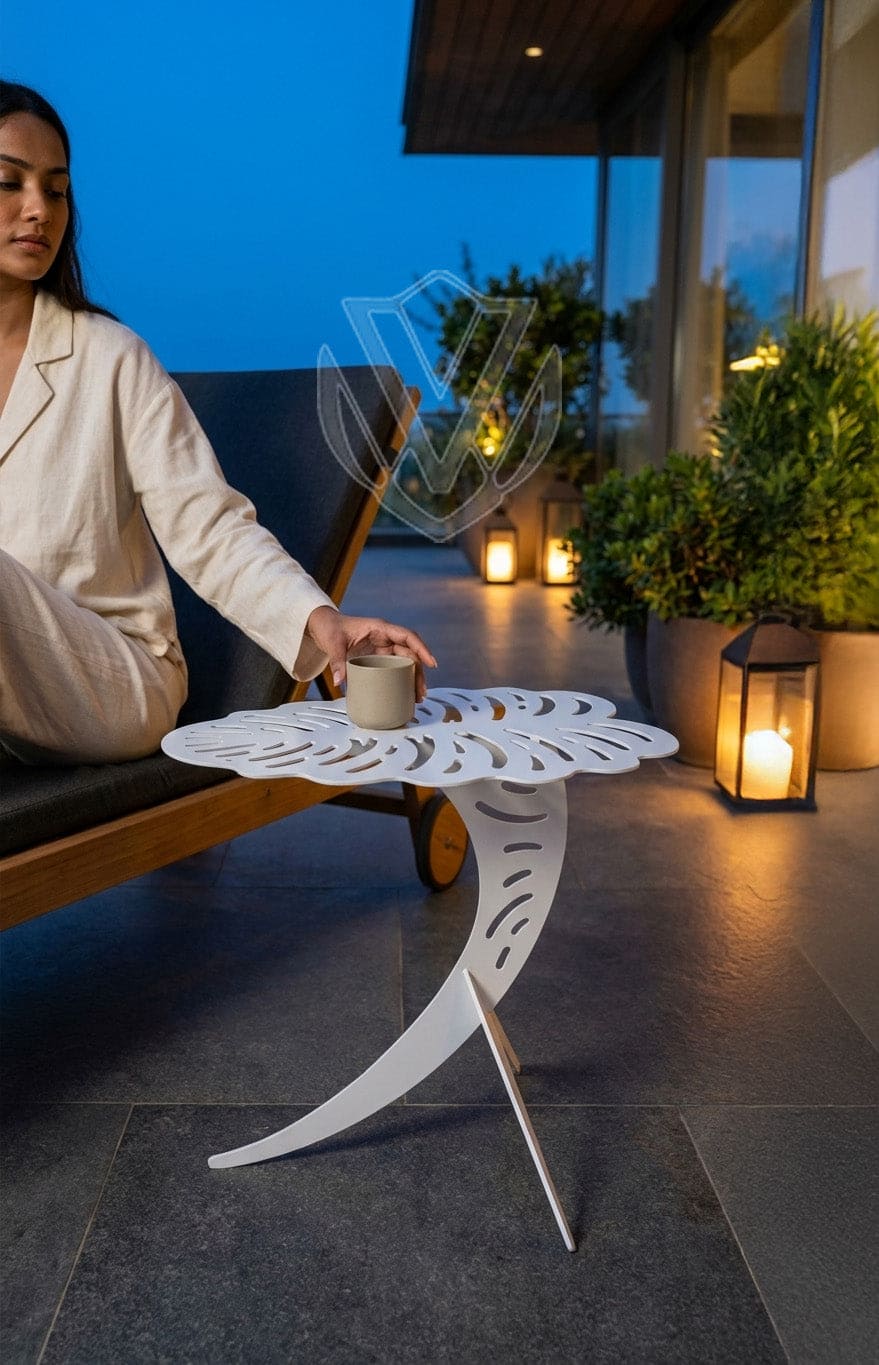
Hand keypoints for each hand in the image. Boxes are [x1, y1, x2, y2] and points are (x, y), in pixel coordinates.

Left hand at [305, 607, 436, 700]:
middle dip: (419, 672)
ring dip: (413, 678)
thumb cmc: (331, 627)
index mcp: (380, 628)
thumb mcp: (333, 643)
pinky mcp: (377, 657)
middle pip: (410, 654)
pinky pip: (395, 667)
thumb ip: (337, 661)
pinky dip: (402, 679)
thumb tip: (340, 681)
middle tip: (421, 691)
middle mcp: (385, 637)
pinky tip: (405, 692)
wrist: (323, 626)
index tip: (431, 663)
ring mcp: (383, 647)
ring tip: (417, 696)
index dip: (421, 649)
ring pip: (405, 662)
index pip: (408, 637)